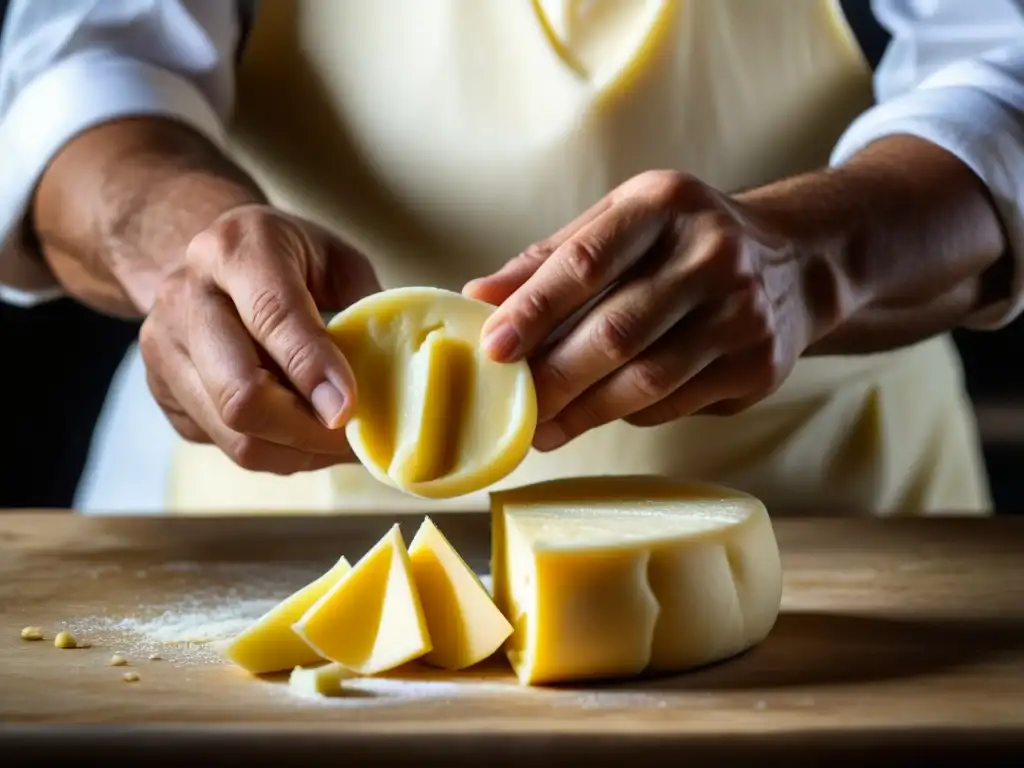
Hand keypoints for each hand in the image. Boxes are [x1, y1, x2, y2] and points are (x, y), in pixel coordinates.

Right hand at [140, 205, 381, 473]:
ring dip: (298, 451)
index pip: (272, 316)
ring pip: (233, 434)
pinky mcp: (162, 392)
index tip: (350, 408)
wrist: (203, 258)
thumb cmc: (286, 257)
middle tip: (356, 438)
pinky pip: (226, 445)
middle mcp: (187, 297)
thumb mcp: (336, 259)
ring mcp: (164, 349)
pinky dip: (277, 452)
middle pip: (240, 394)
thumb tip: (400, 374)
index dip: (313, 369)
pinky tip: (304, 435)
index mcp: (237, 249)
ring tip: (338, 443)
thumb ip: (366, 308)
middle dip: (308, 430)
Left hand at [464, 170, 819, 451]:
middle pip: (616, 332)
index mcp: (665, 204)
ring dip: (583, 412)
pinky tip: (601, 411)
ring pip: (646, 380)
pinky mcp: (759, 366)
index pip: (587, 261)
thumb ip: (549, 259)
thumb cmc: (680, 241)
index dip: (534, 309)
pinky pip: (673, 404)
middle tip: (512, 406)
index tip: (492, 348)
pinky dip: (627, 413)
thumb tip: (478, 297)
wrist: (794, 263)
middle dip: (553, 377)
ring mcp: (743, 313)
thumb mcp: (621, 223)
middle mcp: (713, 253)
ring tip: (541, 427)